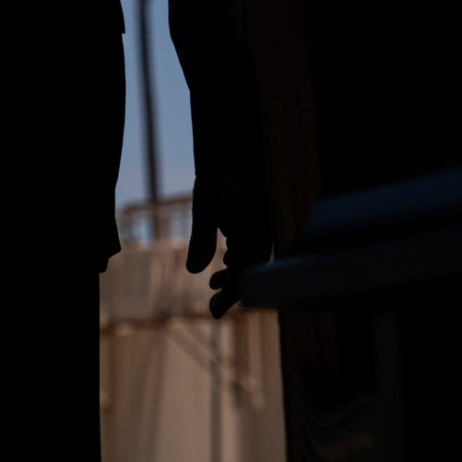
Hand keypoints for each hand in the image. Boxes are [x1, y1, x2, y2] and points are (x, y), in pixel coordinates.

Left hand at [187, 165, 269, 318]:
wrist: (236, 150)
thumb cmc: (217, 177)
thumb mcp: (204, 208)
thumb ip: (201, 239)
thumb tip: (193, 271)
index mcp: (255, 235)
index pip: (245, 276)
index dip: (231, 296)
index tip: (214, 312)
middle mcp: (268, 234)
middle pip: (253, 272)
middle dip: (234, 288)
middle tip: (213, 302)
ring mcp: (269, 227)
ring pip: (255, 259)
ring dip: (236, 272)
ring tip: (213, 282)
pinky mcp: (266, 220)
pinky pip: (257, 245)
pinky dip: (242, 255)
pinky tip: (226, 259)